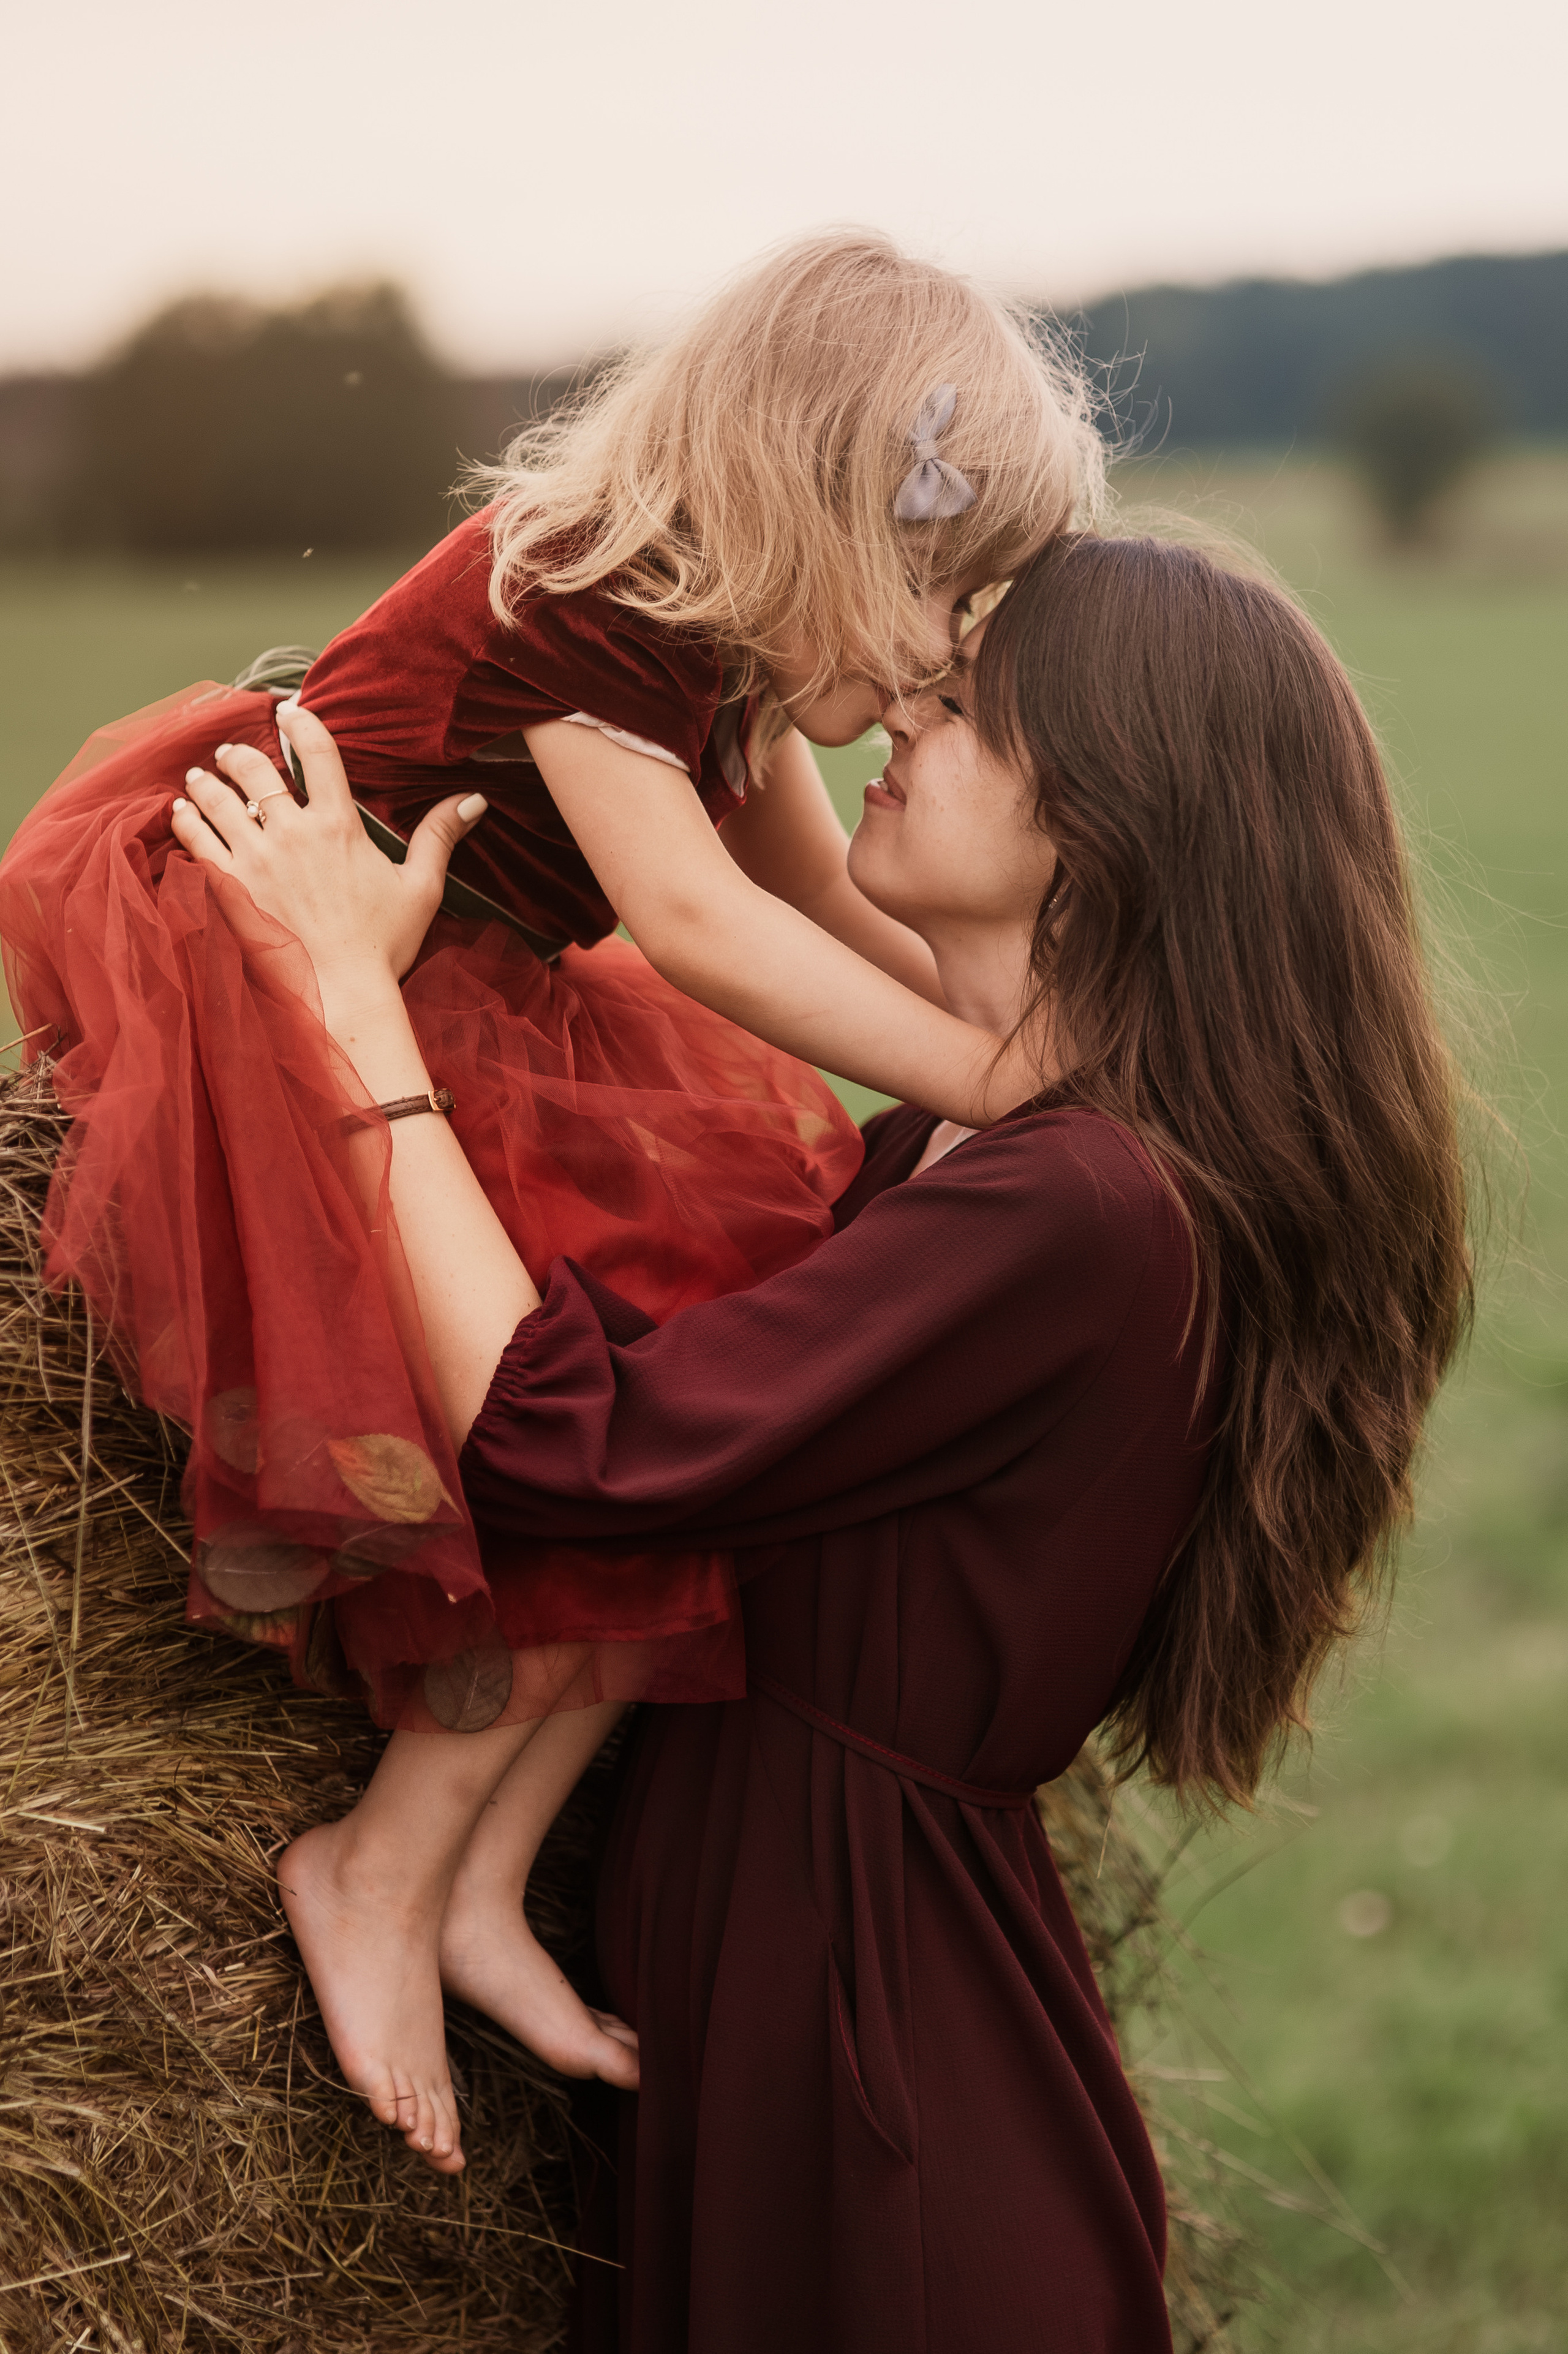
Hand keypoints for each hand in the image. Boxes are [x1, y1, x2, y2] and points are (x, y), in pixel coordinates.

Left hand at [169, 706, 486, 1011]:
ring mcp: (256, 860)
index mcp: (338, 826)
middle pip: (255, 771)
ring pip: (218, 800)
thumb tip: (472, 799)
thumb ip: (440, 836)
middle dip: (240, 753)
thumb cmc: (382, 945)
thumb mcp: (422, 887)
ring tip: (199, 775)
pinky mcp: (230, 887)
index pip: (318, 754)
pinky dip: (186, 821)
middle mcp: (292, 833)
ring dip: (206, 781)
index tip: (288, 712)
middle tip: (232, 751)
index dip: (301, 724)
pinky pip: (197, 841)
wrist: (340, 992)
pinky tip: (181, 813)